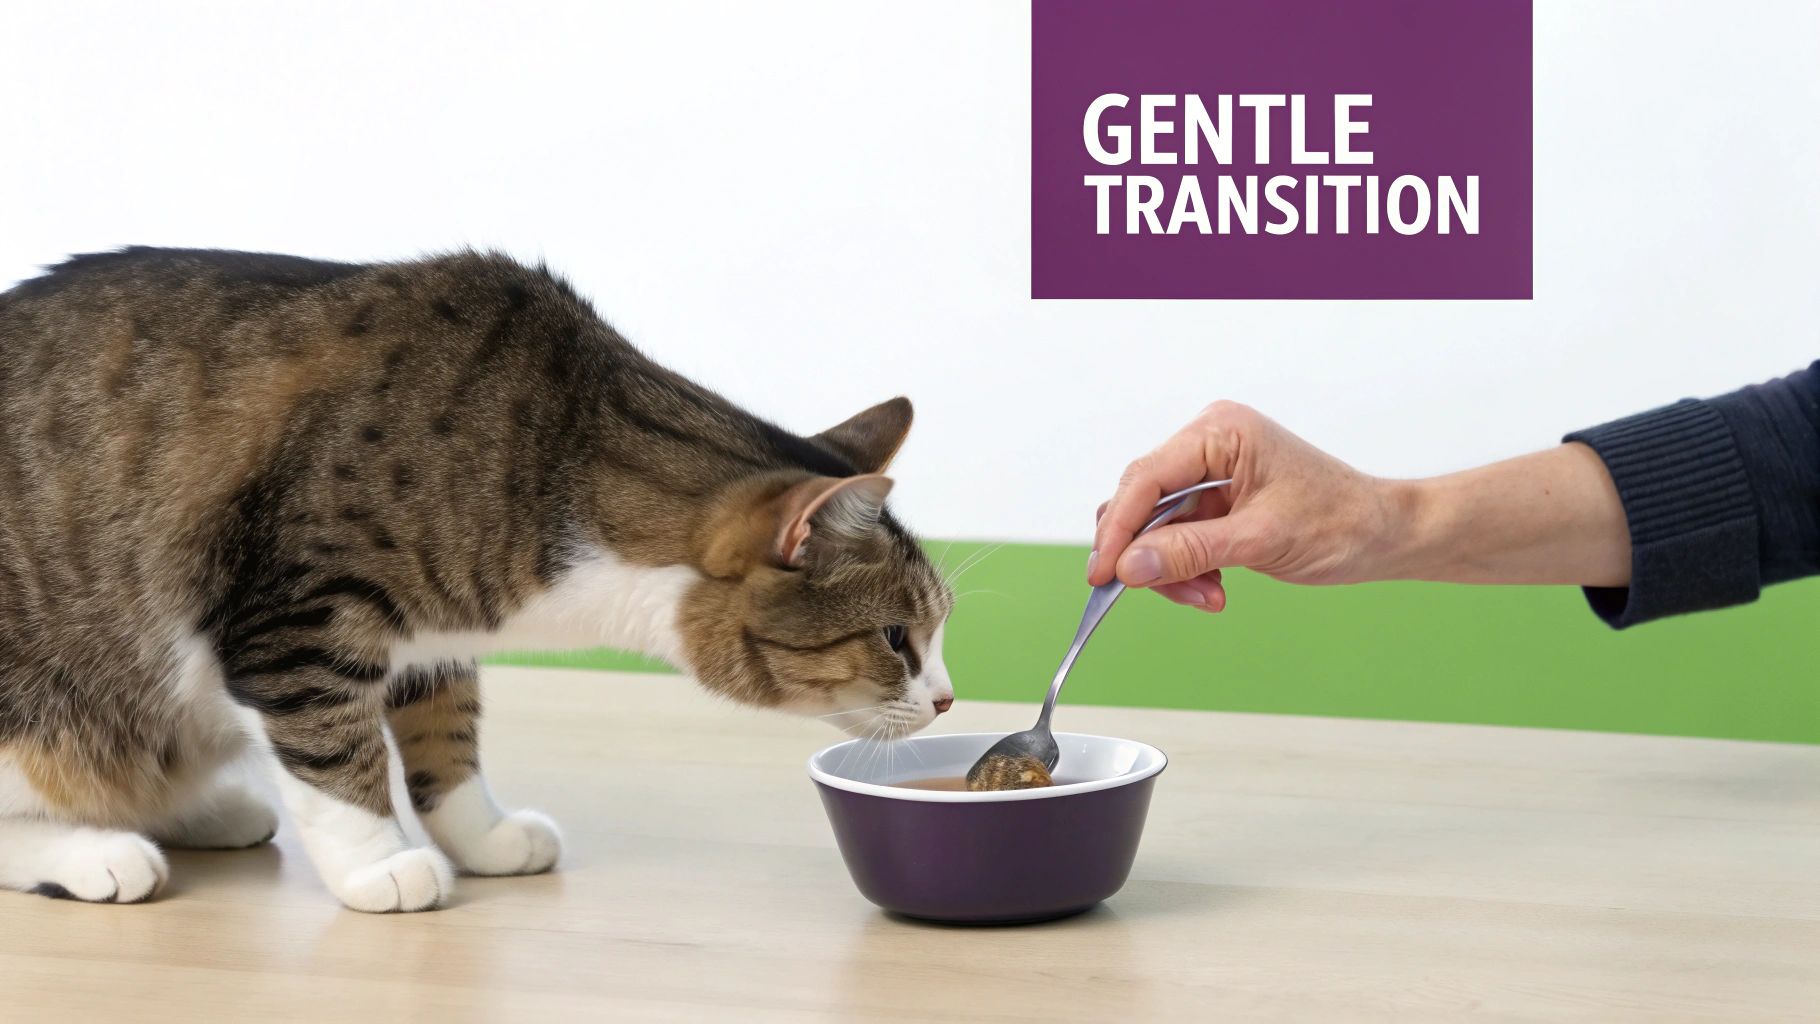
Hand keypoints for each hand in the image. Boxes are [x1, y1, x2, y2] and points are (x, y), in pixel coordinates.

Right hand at [1087, 402, 1631, 610]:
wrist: (1387, 536)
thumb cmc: (1342, 523)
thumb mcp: (1260, 541)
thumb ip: (1190, 552)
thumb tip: (1130, 566)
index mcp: (1219, 432)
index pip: (1146, 479)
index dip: (1118, 528)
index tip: (1103, 572)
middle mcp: (1209, 445)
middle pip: (1142, 503)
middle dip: (1150, 554)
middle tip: (1157, 592)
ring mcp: (1211, 473)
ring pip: (1156, 528)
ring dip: (1173, 570)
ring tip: (1208, 596)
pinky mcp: (1217, 502)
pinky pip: (1178, 539)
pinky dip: (1188, 571)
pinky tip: (1214, 590)